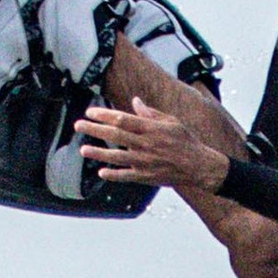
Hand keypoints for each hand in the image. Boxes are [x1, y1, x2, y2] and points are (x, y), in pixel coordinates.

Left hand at [78, 93, 235, 194]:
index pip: (123, 119)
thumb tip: (135, 101)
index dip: (104, 115)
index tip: (91, 112)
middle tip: (79, 126)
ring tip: (83, 150)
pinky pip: (127, 176)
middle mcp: (146, 144)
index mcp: (151, 128)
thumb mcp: (171, 121)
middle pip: (115, 136)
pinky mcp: (146, 176)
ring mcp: (145, 161)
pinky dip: (113, 175)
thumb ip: (150, 113)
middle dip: (94, 130)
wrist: (198, 166)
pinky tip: (101, 172)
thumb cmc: (185, 141)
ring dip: (98, 153)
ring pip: (117, 157)